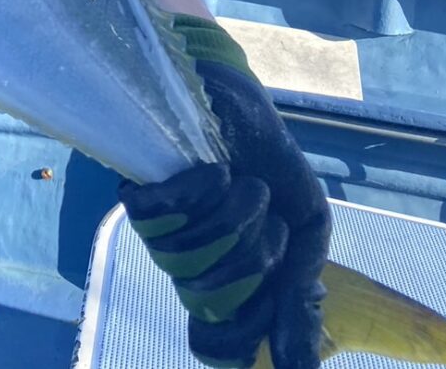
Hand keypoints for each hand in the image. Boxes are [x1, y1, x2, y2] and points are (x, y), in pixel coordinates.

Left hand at [121, 16, 329, 368]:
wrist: (249, 104)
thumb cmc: (274, 169)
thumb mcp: (306, 234)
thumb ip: (300, 299)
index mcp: (226, 284)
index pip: (214, 341)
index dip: (238, 335)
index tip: (273, 293)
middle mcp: (187, 266)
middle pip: (209, 299)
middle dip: (255, 256)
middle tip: (268, 216)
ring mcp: (160, 230)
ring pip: (184, 258)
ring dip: (231, 215)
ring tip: (243, 182)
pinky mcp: (139, 190)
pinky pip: (153, 214)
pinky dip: (194, 190)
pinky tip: (214, 168)